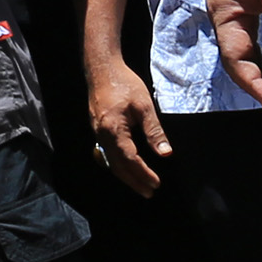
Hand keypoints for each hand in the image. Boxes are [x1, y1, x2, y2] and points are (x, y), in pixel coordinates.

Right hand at [87, 61, 171, 196]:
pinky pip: (106, 153)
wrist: (101, 68)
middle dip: (134, 181)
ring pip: (110, 161)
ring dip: (125, 175)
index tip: (157, 184)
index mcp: (113, 130)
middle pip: (117, 166)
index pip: (130, 160)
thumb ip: (154, 131)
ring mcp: (96, 133)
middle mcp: (101, 135)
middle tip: (149, 192)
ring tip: (139, 185)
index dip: (143, 174)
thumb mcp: (144, 106)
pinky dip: (117, 164)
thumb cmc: (125, 84)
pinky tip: (124, 167)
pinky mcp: (96, 129)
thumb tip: (166, 154)